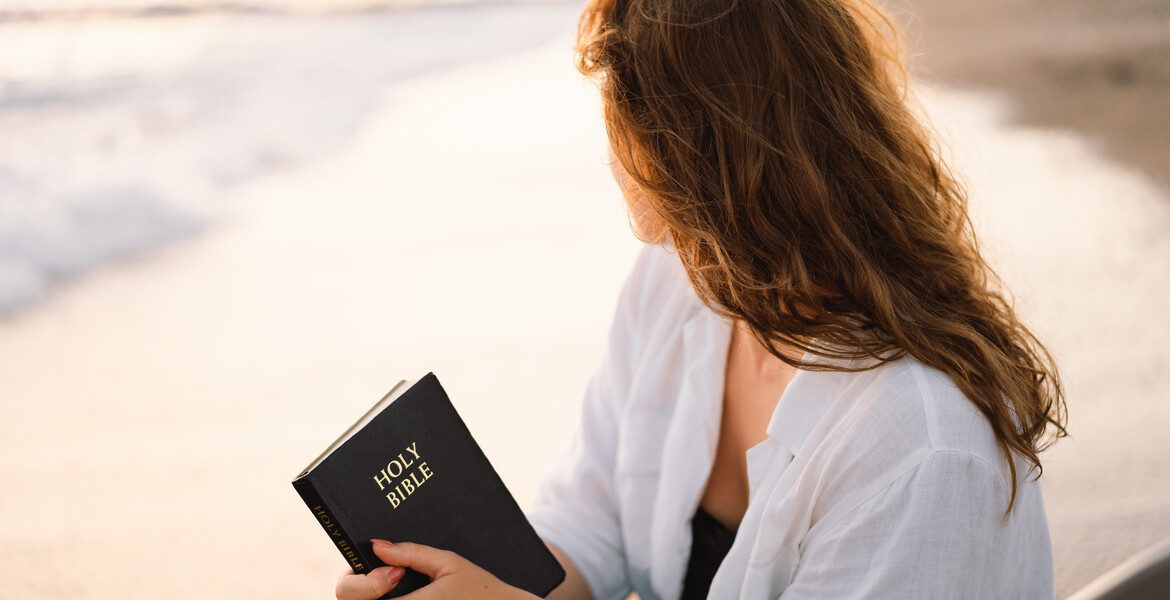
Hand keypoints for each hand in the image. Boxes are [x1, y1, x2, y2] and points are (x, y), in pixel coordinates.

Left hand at [335, 539, 540, 599]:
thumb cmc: (477, 589)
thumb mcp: (448, 563)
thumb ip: (411, 554)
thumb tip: (378, 545)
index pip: (354, 595)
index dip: (364, 583)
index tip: (394, 573)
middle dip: (362, 587)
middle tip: (392, 575)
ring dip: (371, 594)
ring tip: (395, 580)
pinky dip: (384, 599)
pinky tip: (400, 590)